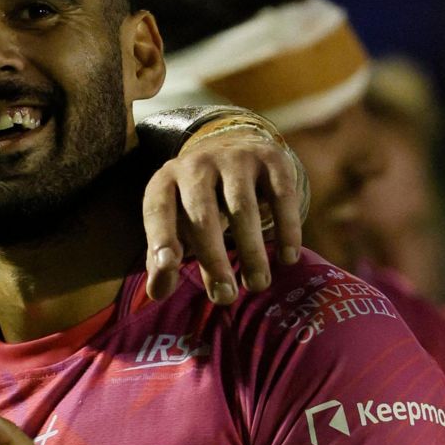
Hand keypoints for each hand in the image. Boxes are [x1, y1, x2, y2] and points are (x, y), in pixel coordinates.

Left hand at [142, 119, 305, 304]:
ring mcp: (234, 158)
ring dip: (250, 249)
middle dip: (212, 258)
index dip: (161, 237)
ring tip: (257, 285)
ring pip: (242, 206)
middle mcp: (196, 165)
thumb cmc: (198, 201)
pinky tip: (288, 258)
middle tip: (224, 296)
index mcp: (165, 182)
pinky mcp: (270, 158)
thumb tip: (157, 294)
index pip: (158, 210)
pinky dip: (286, 228)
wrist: (233, 147)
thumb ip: (164, 257)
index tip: (168, 266)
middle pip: (202, 214)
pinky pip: (281, 195)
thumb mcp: (176, 223)